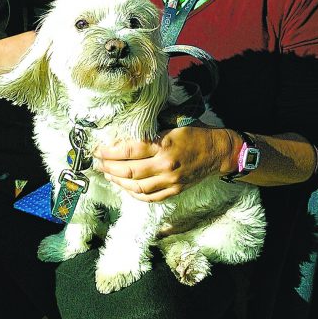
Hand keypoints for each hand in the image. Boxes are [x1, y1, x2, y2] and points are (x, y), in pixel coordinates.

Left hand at [94, 124, 239, 201]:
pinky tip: (124, 186)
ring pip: (136, 187)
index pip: (129, 150)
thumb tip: (125, 126)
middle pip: (128, 171)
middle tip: (98, 161)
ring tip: (107, 173)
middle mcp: (166, 165)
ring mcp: (171, 181)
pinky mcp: (175, 190)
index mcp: (164, 144)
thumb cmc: (196, 131)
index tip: (98, 149)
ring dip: (118, 181)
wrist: (219, 151)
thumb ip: (152, 125)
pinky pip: (149, 197)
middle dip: (109, 167)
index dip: (109, 151)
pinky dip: (133, 193)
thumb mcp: (174, 121)